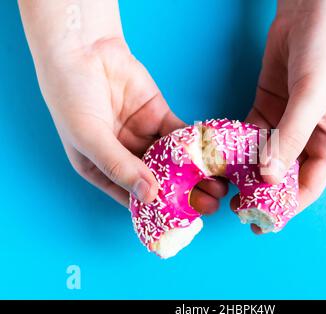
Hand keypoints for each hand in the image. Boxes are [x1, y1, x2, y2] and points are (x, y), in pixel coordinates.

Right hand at [19, 1, 226, 210]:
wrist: (83, 49)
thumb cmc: (71, 96)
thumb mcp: (89, 137)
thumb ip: (120, 166)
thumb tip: (150, 195)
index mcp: (102, 170)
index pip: (133, 197)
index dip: (158, 209)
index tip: (184, 218)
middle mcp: (125, 156)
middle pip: (159, 181)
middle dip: (184, 193)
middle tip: (210, 203)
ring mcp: (143, 136)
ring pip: (174, 161)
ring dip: (196, 173)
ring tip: (218, 185)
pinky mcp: (159, 117)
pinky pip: (179, 135)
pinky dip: (195, 146)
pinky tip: (211, 158)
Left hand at [240, 0, 325, 232]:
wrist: (312, 10)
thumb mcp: (311, 96)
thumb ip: (290, 137)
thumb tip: (268, 177)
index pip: (308, 185)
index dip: (285, 205)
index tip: (259, 219)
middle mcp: (308, 137)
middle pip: (283, 175)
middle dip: (260, 192)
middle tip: (234, 206)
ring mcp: (286, 123)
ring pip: (263, 156)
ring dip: (244, 170)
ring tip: (221, 186)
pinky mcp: (267, 107)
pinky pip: (250, 134)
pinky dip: (236, 146)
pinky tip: (220, 156)